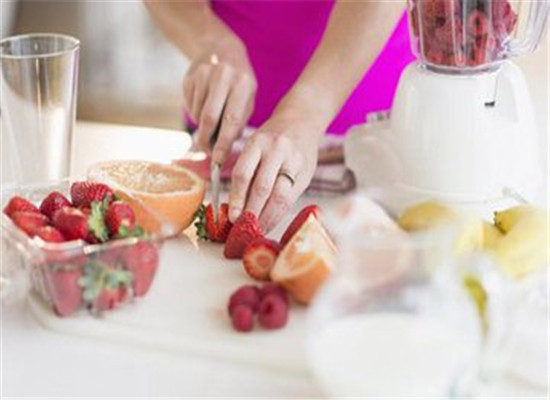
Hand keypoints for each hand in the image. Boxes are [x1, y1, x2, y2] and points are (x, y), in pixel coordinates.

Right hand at [183, 38, 256, 164]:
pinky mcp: (190, 76)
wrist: (222, 49)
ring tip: (210, 124)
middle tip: (208, 151)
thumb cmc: (239, 83)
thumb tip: (223, 149)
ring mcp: (204, 74)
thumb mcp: (247, 98)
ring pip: (197, 113)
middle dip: (206, 140)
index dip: (223, 143)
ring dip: (201, 126)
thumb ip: (238, 122)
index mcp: (243, 84)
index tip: (218, 161)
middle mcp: (223, 77)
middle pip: (209, 118)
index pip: (231, 120)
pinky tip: (203, 107)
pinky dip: (195, 114)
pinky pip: (189, 105)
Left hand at [229, 110, 322, 231]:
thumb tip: (236, 205)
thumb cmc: (273, 138)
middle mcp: (277, 150)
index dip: (236, 198)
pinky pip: (291, 198)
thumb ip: (248, 170)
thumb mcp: (256, 145)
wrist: (302, 121)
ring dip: (267, 217)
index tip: (232, 217)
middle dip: (251, 212)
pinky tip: (271, 221)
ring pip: (279, 196)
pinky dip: (279, 214)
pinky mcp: (307, 173)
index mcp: (258, 142)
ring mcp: (295, 161)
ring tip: (257, 229)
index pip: (243, 174)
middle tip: (243, 228)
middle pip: (262, 187)